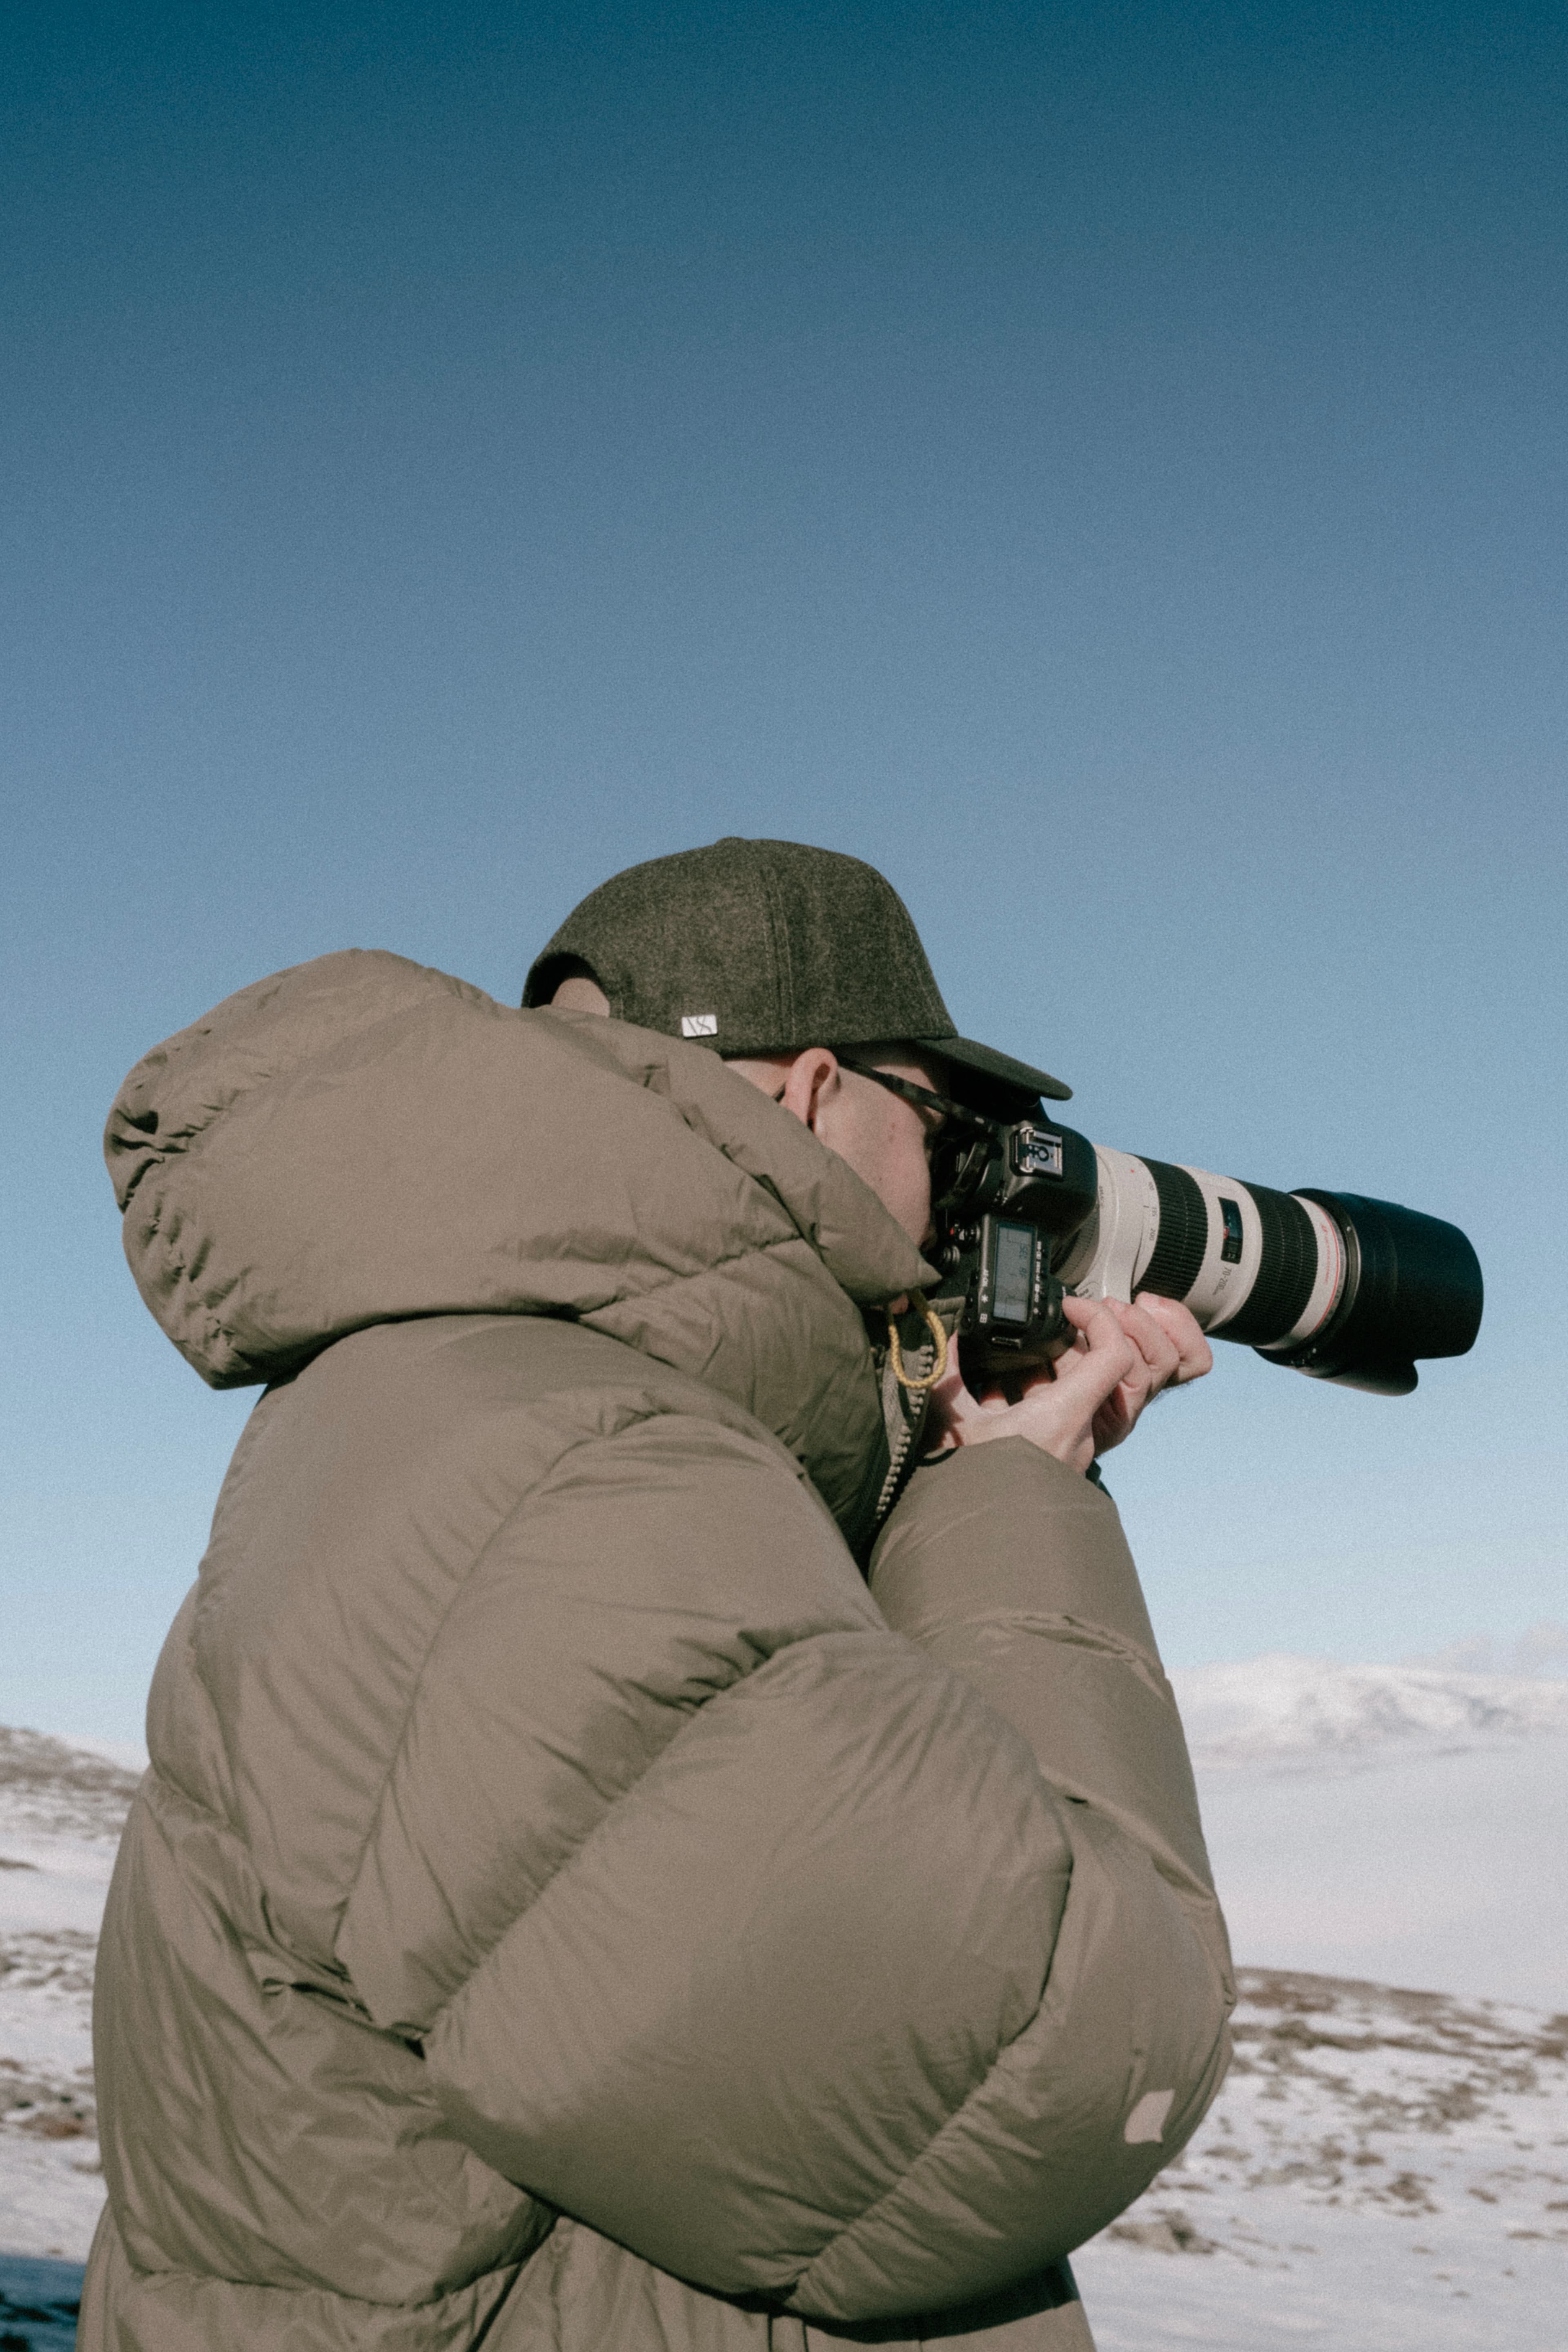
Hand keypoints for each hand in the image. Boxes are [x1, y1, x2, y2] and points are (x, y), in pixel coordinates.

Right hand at [925, 1293, 1212, 1475]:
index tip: (1067, 1308)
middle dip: (1102, 1335)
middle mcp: (1085, 1431)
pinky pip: (1080, 1411)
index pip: (1116, 1355)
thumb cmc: (972, 1490)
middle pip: (1127, 1369)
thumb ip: (950, 1376)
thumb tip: (947, 1337)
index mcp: (1064, 1415)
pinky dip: (1057, 1388)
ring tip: (1044, 1348)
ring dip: (1080, 1361)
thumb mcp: (953, 1423)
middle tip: (1070, 1321)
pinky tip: (1015, 1386)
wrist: (983, 1547)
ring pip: (1106, 1389)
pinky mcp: (1068, 1456)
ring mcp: (1081, 1445)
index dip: (1099, 1319)